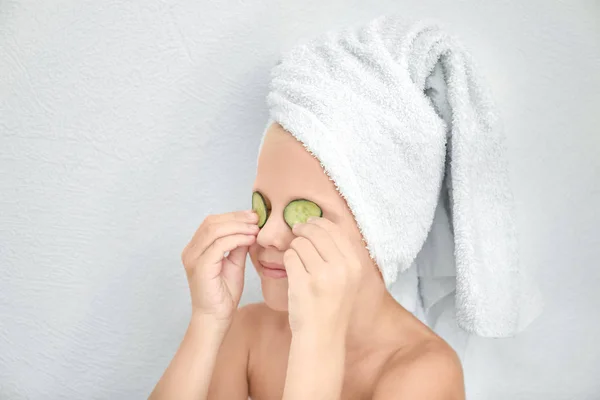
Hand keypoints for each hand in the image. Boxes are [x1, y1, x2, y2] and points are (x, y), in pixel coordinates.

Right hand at [180, 210, 258, 323]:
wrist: (216, 318)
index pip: (212, 222)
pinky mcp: (200, 267)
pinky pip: (219, 245)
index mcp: (196, 248)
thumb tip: (250, 228)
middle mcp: (191, 251)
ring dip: (238, 226)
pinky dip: (237, 239)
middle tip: (256, 218)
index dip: (233, 215)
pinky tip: (250, 240)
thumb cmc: (224, 294)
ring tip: (255, 229)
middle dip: (236, 217)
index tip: (253, 216)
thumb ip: (238, 245)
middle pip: (212, 222)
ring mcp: (193, 258)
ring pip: (215, 230)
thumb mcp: (234, 263)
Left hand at [283, 216, 361, 335]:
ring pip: (300, 243)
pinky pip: (289, 256)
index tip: (309, 223)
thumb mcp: (347, 278)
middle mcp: (342, 268)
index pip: (334, 229)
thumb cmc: (331, 305)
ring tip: (297, 260)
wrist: (321, 336)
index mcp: (355, 264)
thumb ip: (340, 253)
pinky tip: (292, 271)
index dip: (318, 222)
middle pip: (316, 232)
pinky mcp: (302, 282)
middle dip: (302, 229)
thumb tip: (321, 224)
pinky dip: (287, 261)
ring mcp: (322, 275)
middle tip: (296, 231)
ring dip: (294, 248)